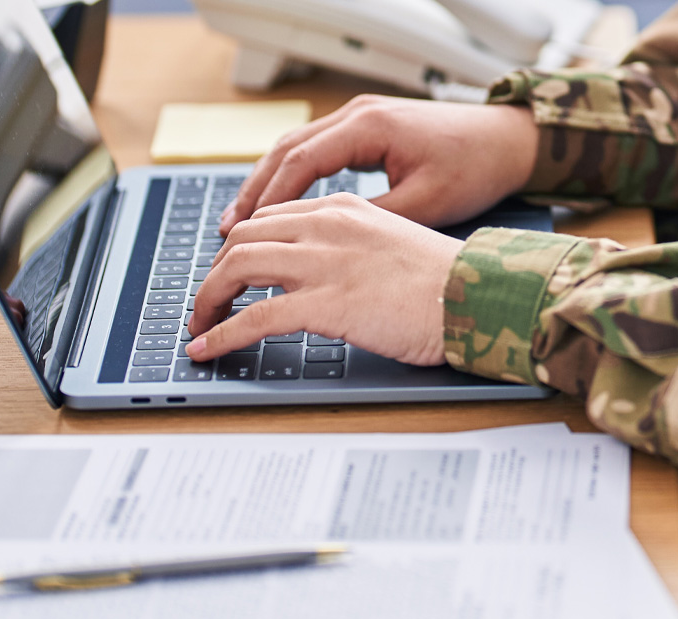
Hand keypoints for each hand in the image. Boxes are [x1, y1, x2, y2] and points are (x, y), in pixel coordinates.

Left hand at [187, 194, 464, 365]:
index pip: (272, 218)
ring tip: (199, 327)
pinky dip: (221, 334)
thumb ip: (357, 249)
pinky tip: (206, 349)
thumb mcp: (397, 245)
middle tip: (208, 303)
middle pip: (243, 238)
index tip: (232, 272)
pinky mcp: (324, 304)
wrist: (477, 297)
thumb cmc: (450, 281)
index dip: (242, 247)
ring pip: (236, 269)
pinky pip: (253, 318)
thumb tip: (334, 277)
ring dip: (207, 299)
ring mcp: (323, 263)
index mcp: (345, 209)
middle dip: (215, 273)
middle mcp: (327, 227)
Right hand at [218, 96, 538, 235]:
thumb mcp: (425, 204)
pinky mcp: (369, 128)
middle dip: (254, 193)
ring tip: (241, 224)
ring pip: (296, 148)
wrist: (508, 141)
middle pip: (286, 151)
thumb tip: (326, 246)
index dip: (268, 200)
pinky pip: (317, 151)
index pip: (300, 162)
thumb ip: (373, 219)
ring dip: (268, 184)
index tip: (243, 234)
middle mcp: (358, 114)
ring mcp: (361, 117)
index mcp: (369, 126)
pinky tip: (281, 206)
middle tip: (227, 233)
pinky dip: (293, 178)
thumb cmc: (476, 168)